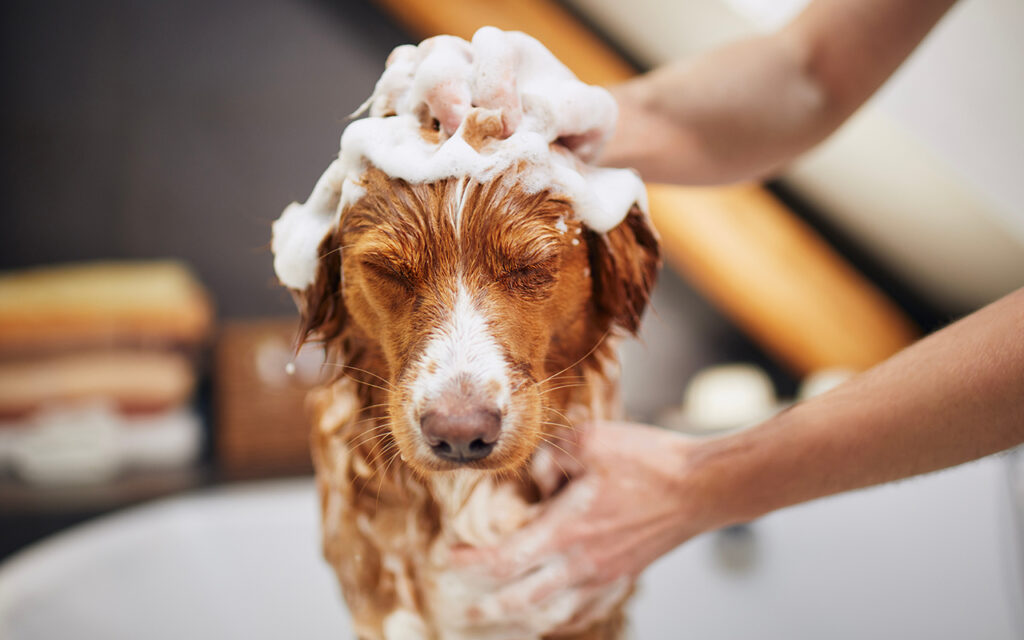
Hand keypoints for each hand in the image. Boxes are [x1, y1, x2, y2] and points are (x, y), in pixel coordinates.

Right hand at [368, 27, 617, 160]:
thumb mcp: (593, 118)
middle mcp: (469, 60)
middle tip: (458, 131)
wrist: (556, 157)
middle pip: (436, 54)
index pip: (490, 48)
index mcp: (512, 54)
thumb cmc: (575, 134)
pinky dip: (389, 115)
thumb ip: (575, 109)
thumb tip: (533, 117)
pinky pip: (388, 97)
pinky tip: (406, 140)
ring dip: (409, 105)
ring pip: (404, 71)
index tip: (510, 130)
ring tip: (427, 139)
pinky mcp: (415, 111)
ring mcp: (437, 82)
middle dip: (444, 93)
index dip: (495, 87)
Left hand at [443, 421, 706, 634]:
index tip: (449, 557)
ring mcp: (606, 575)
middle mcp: (582, 563)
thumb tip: (534, 478)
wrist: (702, 486)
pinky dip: (562, 618)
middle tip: (464, 609)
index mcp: (566, 531)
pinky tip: (554, 617)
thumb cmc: (648, 461)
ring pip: (553, 613)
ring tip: (502, 620)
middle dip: (487, 606)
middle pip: (521, 598)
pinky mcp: (626, 575)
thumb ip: (549, 458)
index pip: (503, 559)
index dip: (470, 562)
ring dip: (521, 619)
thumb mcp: (588, 440)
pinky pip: (587, 610)